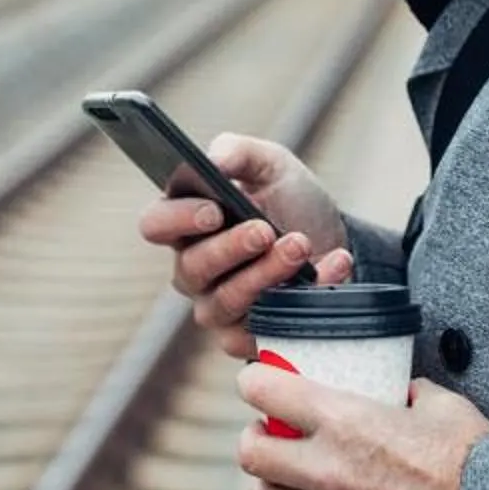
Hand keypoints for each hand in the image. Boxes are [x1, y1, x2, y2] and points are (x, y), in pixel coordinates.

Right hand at [135, 134, 351, 358]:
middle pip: (191, 268)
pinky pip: (259, 332)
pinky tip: (328, 269)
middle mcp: (194, 268)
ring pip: (224, 302)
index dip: (179, 220)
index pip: (155, 224)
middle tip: (266, 230)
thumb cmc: (289, 199)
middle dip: (231, 248)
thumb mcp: (270, 164)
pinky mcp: (247, 337)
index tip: (214, 211)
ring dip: (265, 274)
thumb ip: (238, 152)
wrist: (332, 238)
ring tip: (300, 246)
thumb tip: (213, 159)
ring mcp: (218, 307)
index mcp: (186, 223)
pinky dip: (299, 302)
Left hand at [236, 368, 488, 489]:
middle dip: (255, 440)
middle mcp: (327, 471)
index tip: (258, 386)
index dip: (255, 384)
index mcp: (344, 421)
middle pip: (250, 455)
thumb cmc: (476, 460)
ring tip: (288, 484)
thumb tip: (396, 389)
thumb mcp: (439, 404)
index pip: (263, 392)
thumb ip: (405, 391)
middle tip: (269, 438)